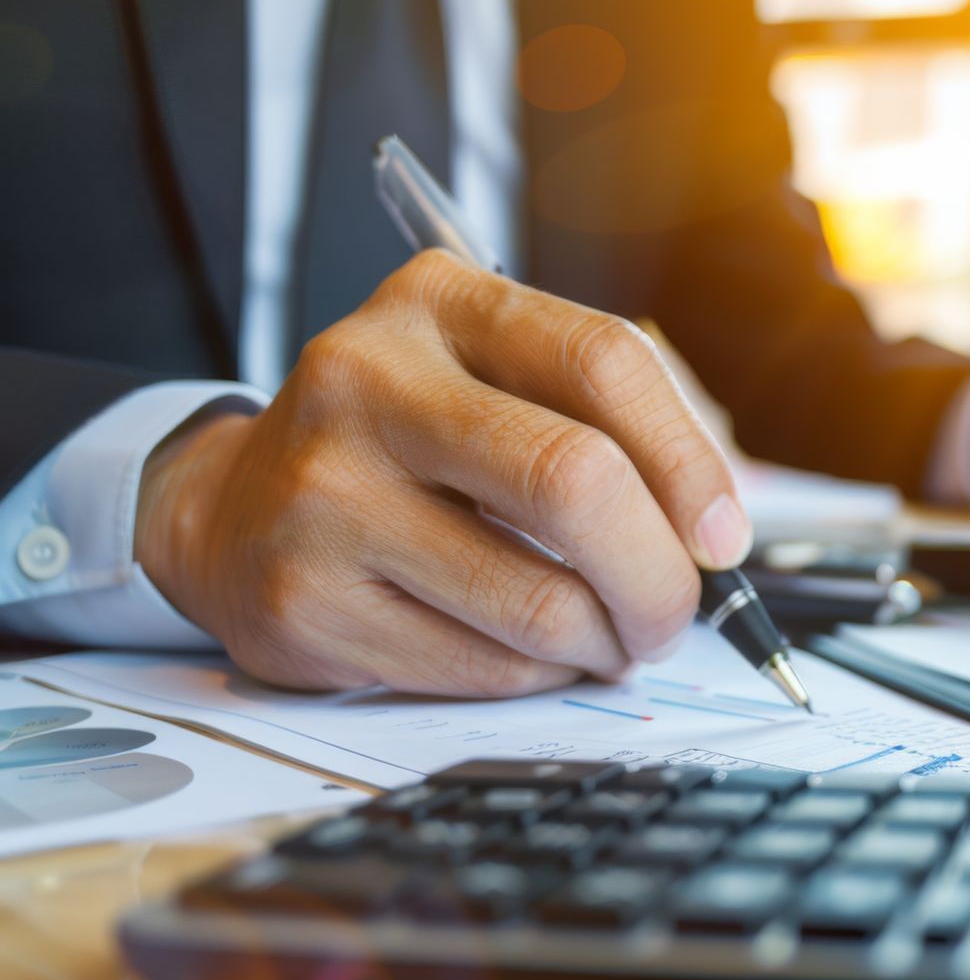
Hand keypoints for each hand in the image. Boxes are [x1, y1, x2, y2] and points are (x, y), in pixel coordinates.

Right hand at [134, 251, 748, 696]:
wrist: (236, 512)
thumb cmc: (409, 449)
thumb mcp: (493, 383)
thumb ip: (603, 426)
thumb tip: (714, 537)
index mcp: (438, 303)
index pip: (604, 362)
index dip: (690, 463)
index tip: (723, 537)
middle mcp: (367, 380)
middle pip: (575, 480)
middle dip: (657, 575)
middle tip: (673, 613)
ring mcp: (323, 493)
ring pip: (536, 599)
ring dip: (603, 641)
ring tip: (606, 637)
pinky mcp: (302, 600)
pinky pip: (481, 666)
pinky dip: (537, 676)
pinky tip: (529, 654)